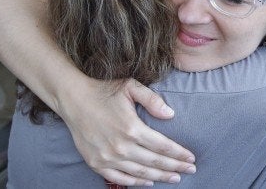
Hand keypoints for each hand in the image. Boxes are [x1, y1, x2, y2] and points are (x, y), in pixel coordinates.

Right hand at [59, 78, 196, 185]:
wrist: (73, 99)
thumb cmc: (104, 91)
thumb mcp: (130, 87)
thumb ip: (152, 100)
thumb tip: (171, 114)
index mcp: (132, 128)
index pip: (163, 146)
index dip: (179, 154)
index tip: (191, 158)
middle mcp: (121, 146)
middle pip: (155, 162)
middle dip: (176, 167)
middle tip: (190, 170)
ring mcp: (108, 157)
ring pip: (141, 172)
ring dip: (160, 177)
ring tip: (175, 178)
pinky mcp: (96, 163)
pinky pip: (120, 178)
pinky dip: (136, 182)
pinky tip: (148, 182)